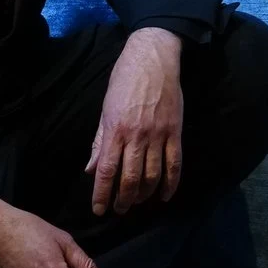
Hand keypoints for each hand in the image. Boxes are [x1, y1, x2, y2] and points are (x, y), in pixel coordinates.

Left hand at [86, 27, 183, 215]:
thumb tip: (92, 168)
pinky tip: (165, 196)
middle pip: (129, 178)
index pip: (107, 171)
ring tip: (137, 203)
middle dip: (123, 199)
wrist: (153, 58)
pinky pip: (174, 164)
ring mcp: (158, 135)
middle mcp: (136, 136)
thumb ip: (100, 141)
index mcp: (115, 130)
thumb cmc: (124, 80)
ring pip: (152, 175)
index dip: (102, 194)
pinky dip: (171, 184)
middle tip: (119, 209)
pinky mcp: (175, 132)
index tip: (99, 209)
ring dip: (144, 194)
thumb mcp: (106, 108)